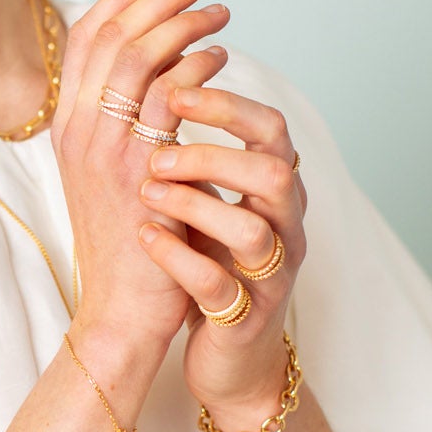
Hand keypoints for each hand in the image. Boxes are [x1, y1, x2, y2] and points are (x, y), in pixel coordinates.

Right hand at [51, 0, 230, 355]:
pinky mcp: (139, 170)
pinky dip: (195, 68)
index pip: (87, 37)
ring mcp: (106, 149)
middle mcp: (79, 129)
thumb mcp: (111, 173)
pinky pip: (168, 99)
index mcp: (68, 125)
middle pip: (114, 34)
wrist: (120, 310)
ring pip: (140, 57)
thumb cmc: (128, 246)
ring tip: (221, 7)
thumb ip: (125, 123)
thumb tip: (164, 70)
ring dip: (185, 21)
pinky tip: (220, 56)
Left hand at [136, 82, 307, 425]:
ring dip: (195, 205)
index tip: (172, 87)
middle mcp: (285, 227)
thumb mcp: (208, 199)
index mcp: (277, 189)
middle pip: (275, 172)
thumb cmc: (214, 263)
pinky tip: (147, 236)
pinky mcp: (246, 319)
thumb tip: (156, 73)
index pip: (270, 128)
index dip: (227, 103)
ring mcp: (270, 275)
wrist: (230, 357)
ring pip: (253, 230)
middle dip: (215, 153)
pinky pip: (219, 286)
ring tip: (146, 192)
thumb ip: (194, 148)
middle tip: (157, 151)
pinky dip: (178, 258)